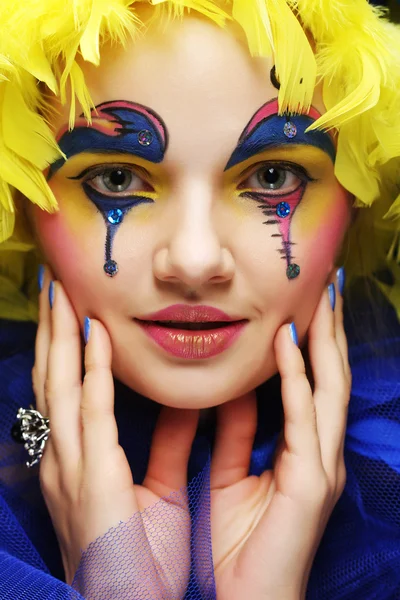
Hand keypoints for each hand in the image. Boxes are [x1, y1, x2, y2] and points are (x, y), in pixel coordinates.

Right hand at [32, 268, 198, 597]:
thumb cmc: (141, 559)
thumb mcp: (155, 488)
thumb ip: (168, 440)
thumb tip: (187, 397)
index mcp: (77, 462)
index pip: (67, 391)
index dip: (66, 347)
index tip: (73, 307)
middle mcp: (63, 458)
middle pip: (53, 378)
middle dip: (52, 330)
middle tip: (56, 283)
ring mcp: (69, 468)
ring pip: (59, 385)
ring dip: (61, 335)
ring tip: (63, 291)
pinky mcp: (90, 479)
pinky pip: (90, 413)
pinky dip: (91, 370)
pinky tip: (94, 335)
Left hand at [210, 280, 350, 599]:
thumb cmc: (238, 546)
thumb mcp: (232, 474)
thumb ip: (235, 431)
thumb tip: (229, 389)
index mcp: (304, 452)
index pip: (315, 383)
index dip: (314, 342)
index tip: (306, 302)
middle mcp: (321, 452)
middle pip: (331, 376)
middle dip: (330, 329)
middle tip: (326, 284)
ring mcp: (321, 466)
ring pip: (329, 387)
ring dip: (324, 340)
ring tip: (320, 297)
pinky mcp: (310, 483)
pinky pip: (302, 418)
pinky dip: (297, 377)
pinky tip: (289, 343)